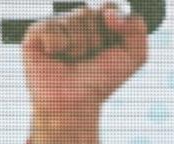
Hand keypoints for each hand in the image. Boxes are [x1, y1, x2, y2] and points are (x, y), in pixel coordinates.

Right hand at [23, 5, 147, 115]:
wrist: (76, 104)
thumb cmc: (100, 82)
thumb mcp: (133, 57)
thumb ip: (137, 29)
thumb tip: (109, 12)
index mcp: (97, 24)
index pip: (109, 6)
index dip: (113, 22)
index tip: (111, 42)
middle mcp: (75, 22)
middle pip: (89, 13)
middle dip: (94, 40)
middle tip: (87, 59)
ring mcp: (55, 26)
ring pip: (72, 20)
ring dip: (78, 46)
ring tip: (72, 61)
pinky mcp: (36, 34)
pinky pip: (51, 28)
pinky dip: (58, 46)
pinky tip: (55, 57)